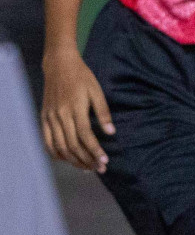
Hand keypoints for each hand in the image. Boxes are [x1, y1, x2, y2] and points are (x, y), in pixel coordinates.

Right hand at [40, 51, 113, 172]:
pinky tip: (66, 159)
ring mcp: (50, 118)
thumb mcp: (96, 91)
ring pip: (60, 146)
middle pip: (73, 145)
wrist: (59, 66)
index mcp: (75, 108)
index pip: (85, 136)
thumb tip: (111, 132)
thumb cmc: (82, 77)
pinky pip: (47, 141)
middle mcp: (60, 116)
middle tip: (99, 168)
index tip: (105, 161)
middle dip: (86, 159)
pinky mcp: (43, 118)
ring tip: (86, 168)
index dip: (95, 150)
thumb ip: (103, 112)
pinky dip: (56, 153)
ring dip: (73, 160)